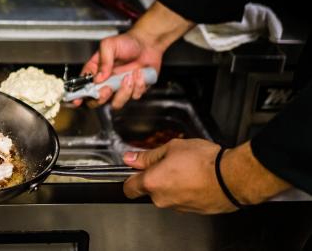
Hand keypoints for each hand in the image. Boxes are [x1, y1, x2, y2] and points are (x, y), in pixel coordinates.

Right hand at [74, 1, 194, 108]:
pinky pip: (134, 96)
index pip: (84, 87)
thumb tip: (98, 78)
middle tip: (108, 88)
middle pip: (97, 101)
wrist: (148, 43)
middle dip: (102, 97)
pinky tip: (140, 73)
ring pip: (116, 103)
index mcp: (96, 71)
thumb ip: (103, 61)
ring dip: (123, 91)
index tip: (78, 100)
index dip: (79, 95)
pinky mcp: (134, 90)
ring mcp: (120, 88)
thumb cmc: (127, 42)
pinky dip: (138, 84)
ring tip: (129, 76)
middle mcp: (106, 82)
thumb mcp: (109, 45)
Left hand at [122, 139, 236, 213]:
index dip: (130, 177)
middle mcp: (162, 199)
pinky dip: (186, 191)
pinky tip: (196, 178)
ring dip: (172, 184)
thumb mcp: (172, 148)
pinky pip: (183, 200)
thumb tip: (131, 158)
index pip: (128, 187)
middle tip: (168, 162)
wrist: (232, 178)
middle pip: (150, 190)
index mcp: (152, 183)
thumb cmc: (203, 161)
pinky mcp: (193, 212)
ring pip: (167, 195)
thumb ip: (148, 156)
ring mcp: (178, 207)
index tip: (135, 169)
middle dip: (156, 177)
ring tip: (186, 169)